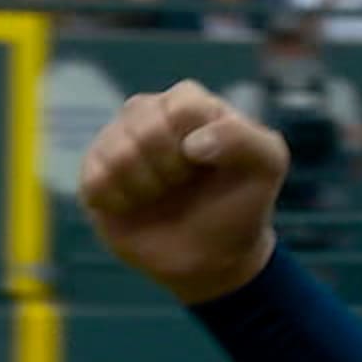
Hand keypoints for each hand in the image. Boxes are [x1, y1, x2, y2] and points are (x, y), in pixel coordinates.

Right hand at [77, 80, 288, 303]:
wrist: (212, 257)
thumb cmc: (240, 204)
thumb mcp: (267, 165)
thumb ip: (245, 138)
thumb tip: (193, 144)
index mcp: (191, 104)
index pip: (182, 105)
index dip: (193, 142)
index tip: (206, 165)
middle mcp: (150, 114)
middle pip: (144, 124)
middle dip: (170, 167)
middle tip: (183, 183)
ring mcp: (117, 141)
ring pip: (117, 152)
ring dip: (146, 186)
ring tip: (160, 194)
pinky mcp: (93, 173)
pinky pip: (94, 180)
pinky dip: (119, 202)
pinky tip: (135, 205)